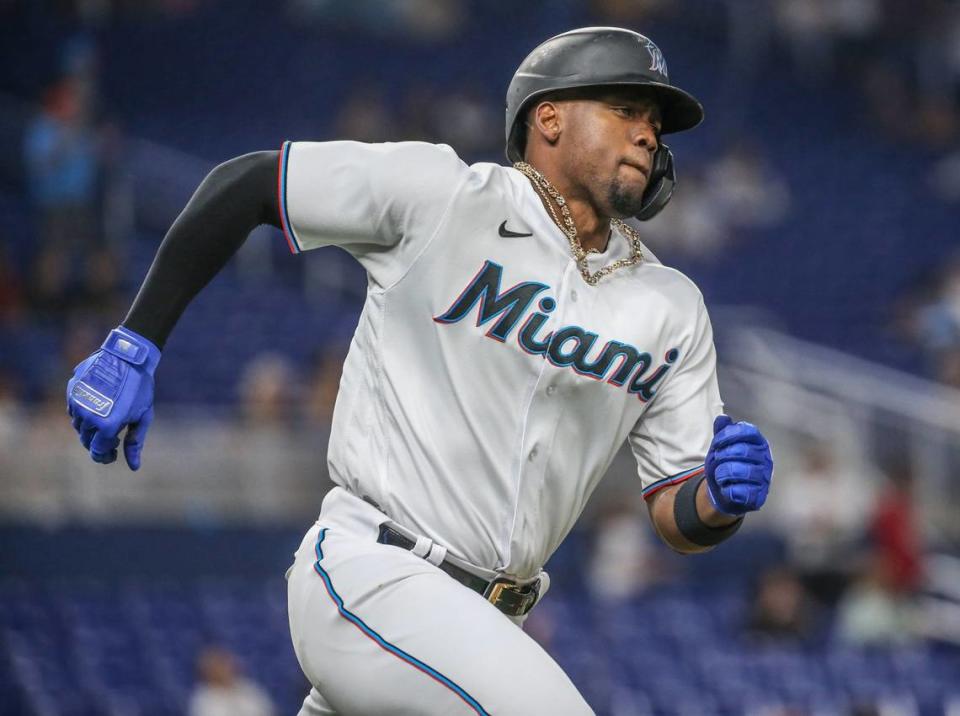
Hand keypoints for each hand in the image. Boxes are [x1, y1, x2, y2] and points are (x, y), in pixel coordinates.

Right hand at [66, 326, 160, 469]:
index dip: (105, 455)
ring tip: (107, 421)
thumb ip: (135, 442)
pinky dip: (83, 414)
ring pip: (78, 425)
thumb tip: (134, 467)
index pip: (98, 451)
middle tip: (112, 439)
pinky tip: (98, 407)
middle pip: (86, 440)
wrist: (128, 356)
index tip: (113, 453)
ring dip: (90, 428)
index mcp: (106, 426)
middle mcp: (88, 416)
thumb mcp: (142, 416)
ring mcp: (77, 402)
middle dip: (98, 443)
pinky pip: (73, 410)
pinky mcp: (72, 390)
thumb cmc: (140, 388)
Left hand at [705, 415, 772, 515]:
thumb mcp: (721, 445)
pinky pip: (740, 491)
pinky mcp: (759, 496)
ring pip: (740, 471)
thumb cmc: (726, 463)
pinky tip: (727, 488)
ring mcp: (764, 478)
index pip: (747, 431)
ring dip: (722, 473)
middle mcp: (766, 459)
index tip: (716, 444)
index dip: (727, 435)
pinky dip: (728, 490)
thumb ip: (722, 432)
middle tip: (717, 461)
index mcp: (758, 443)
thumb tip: (723, 418)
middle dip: (722, 456)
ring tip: (720, 475)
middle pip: (741, 450)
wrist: (725, 490)